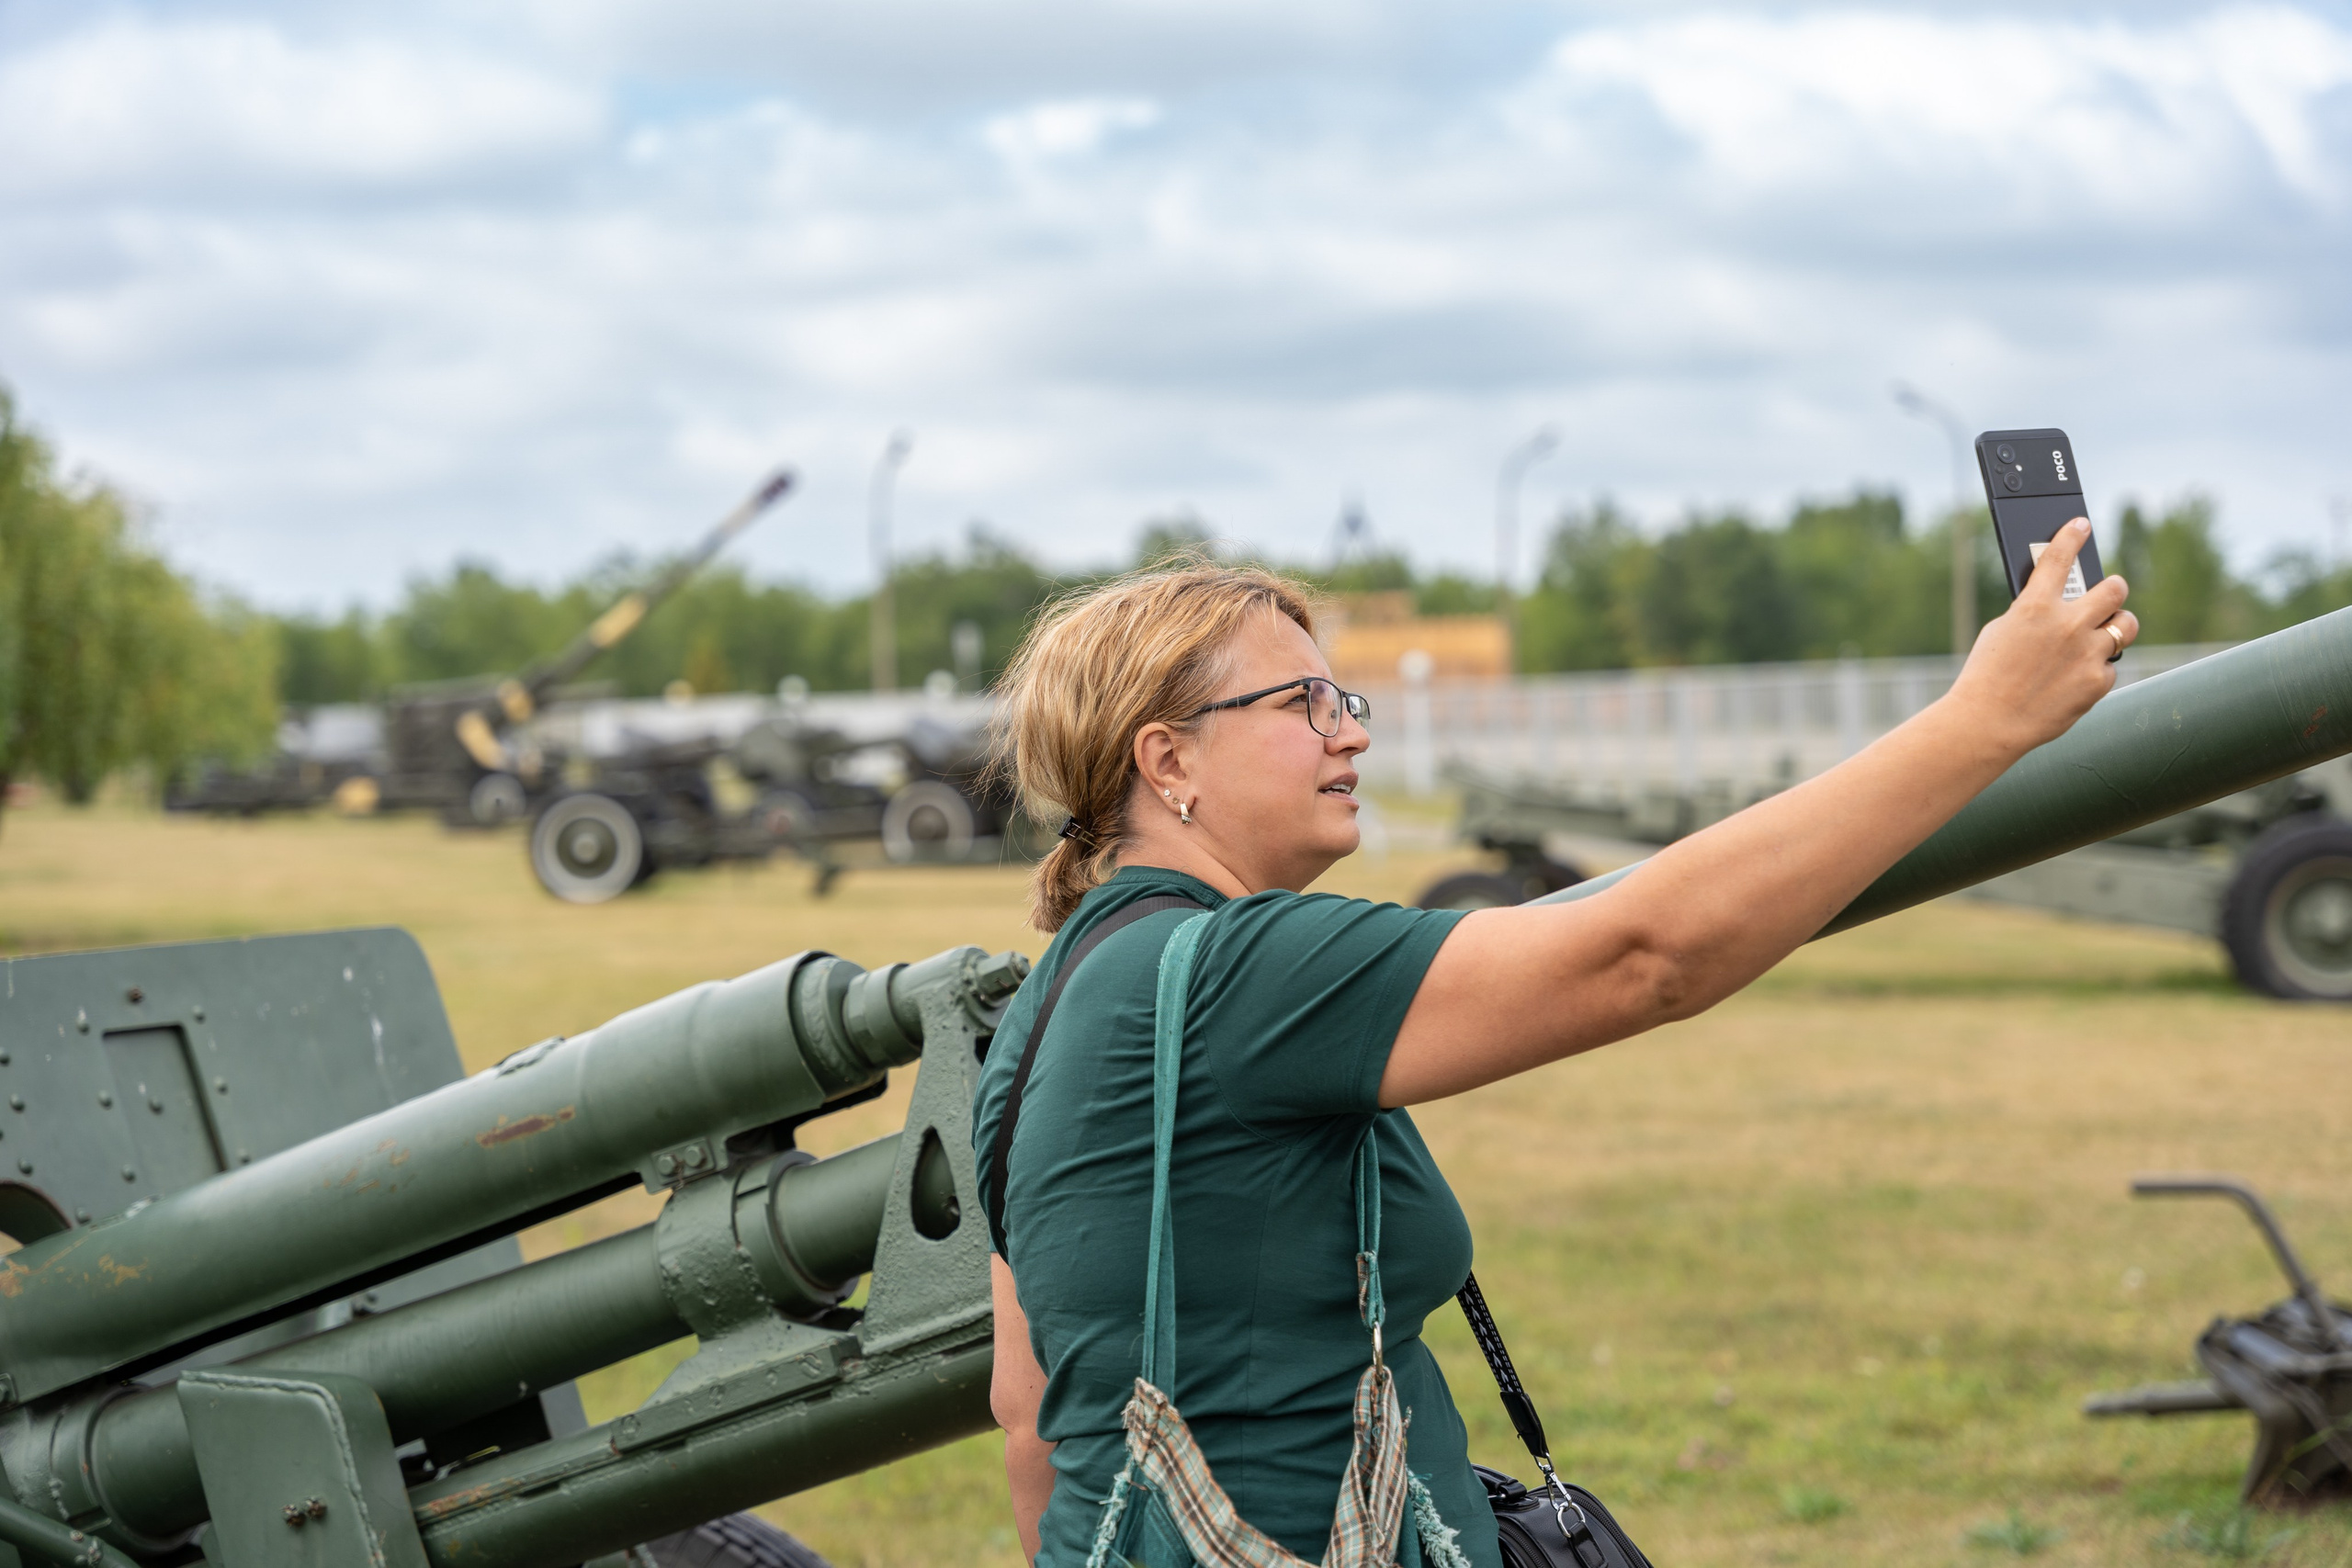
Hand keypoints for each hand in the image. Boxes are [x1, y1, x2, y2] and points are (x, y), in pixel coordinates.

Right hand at [1948, 517, 2139, 754]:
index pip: (2060, 557)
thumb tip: (2058, 607)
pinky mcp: (2098, 682)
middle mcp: (2068, 625)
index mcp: (2035, 607)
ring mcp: (2087, 653)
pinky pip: (2109, 666)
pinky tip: (2075, 679)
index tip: (2081, 525)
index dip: (2072, 535)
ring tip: (2104, 634)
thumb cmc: (1987, 676)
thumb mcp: (2001, 632)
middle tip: (2109, 592)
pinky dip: (2095, 670)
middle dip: (2113, 588)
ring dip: (2116, 626)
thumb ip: (2034, 614)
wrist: (1989, 723)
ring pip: (2126, 626)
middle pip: (2114, 589)